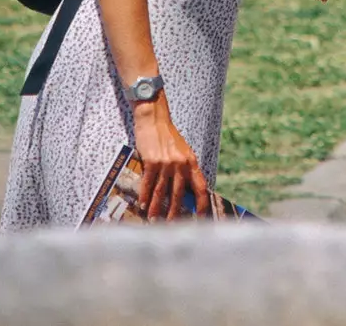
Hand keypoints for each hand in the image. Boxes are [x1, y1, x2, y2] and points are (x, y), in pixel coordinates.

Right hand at [131, 90, 210, 219]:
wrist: (154, 119)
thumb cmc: (168, 137)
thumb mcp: (182, 152)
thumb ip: (185, 170)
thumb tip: (185, 194)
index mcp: (191, 162)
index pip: (201, 187)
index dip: (202, 204)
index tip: (201, 218)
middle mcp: (181, 164)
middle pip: (179, 194)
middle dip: (175, 213)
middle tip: (171, 227)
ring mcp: (166, 163)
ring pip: (162, 192)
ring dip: (158, 209)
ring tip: (155, 220)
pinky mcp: (152, 161)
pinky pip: (148, 183)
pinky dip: (145, 196)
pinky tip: (143, 205)